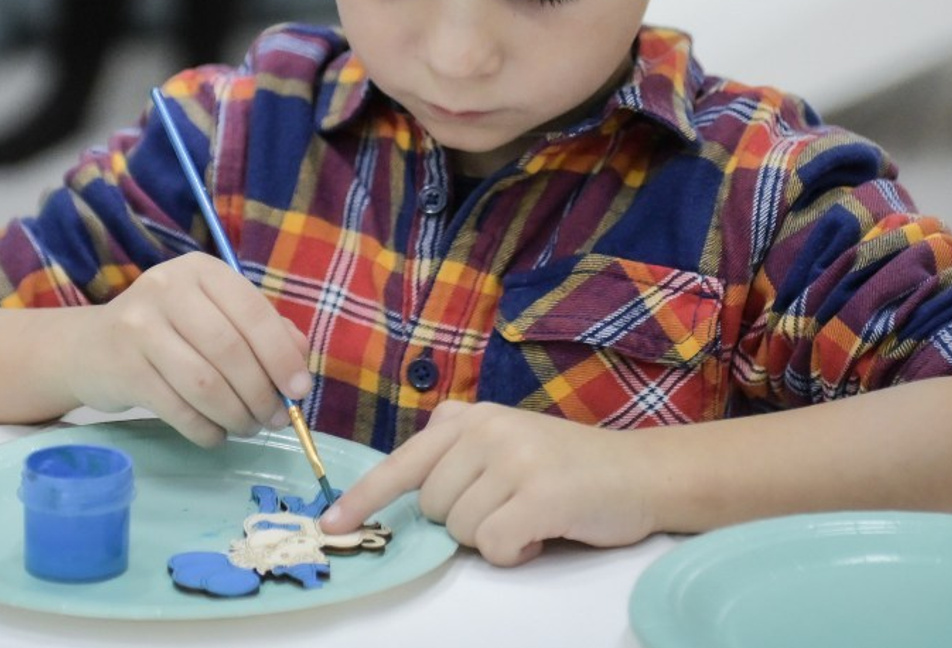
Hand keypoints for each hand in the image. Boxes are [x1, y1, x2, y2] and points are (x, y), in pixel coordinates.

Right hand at [65, 252, 311, 446]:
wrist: (93, 347)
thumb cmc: (171, 330)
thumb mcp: (216, 315)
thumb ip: (264, 330)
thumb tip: (299, 363)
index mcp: (201, 270)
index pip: (252, 312)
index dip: (281, 355)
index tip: (300, 389)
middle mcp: (168, 289)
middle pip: (229, 350)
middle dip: (261, 392)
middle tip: (275, 419)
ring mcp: (140, 327)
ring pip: (204, 384)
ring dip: (236, 415)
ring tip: (247, 426)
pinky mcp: (124, 368)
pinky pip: (177, 410)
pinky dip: (206, 430)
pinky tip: (216, 435)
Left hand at [320, 401, 656, 565]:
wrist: (639, 471)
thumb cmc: (565, 466)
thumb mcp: (504, 441)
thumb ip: (457, 454)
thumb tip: (409, 495)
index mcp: (468, 417)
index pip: (403, 462)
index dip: (364, 498)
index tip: (331, 525)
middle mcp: (485, 429)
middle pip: (434, 508)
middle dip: (466, 522)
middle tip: (509, 506)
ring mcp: (512, 458)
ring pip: (463, 532)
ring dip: (495, 538)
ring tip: (530, 514)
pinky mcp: (540, 493)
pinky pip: (496, 546)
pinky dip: (516, 554)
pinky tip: (542, 532)